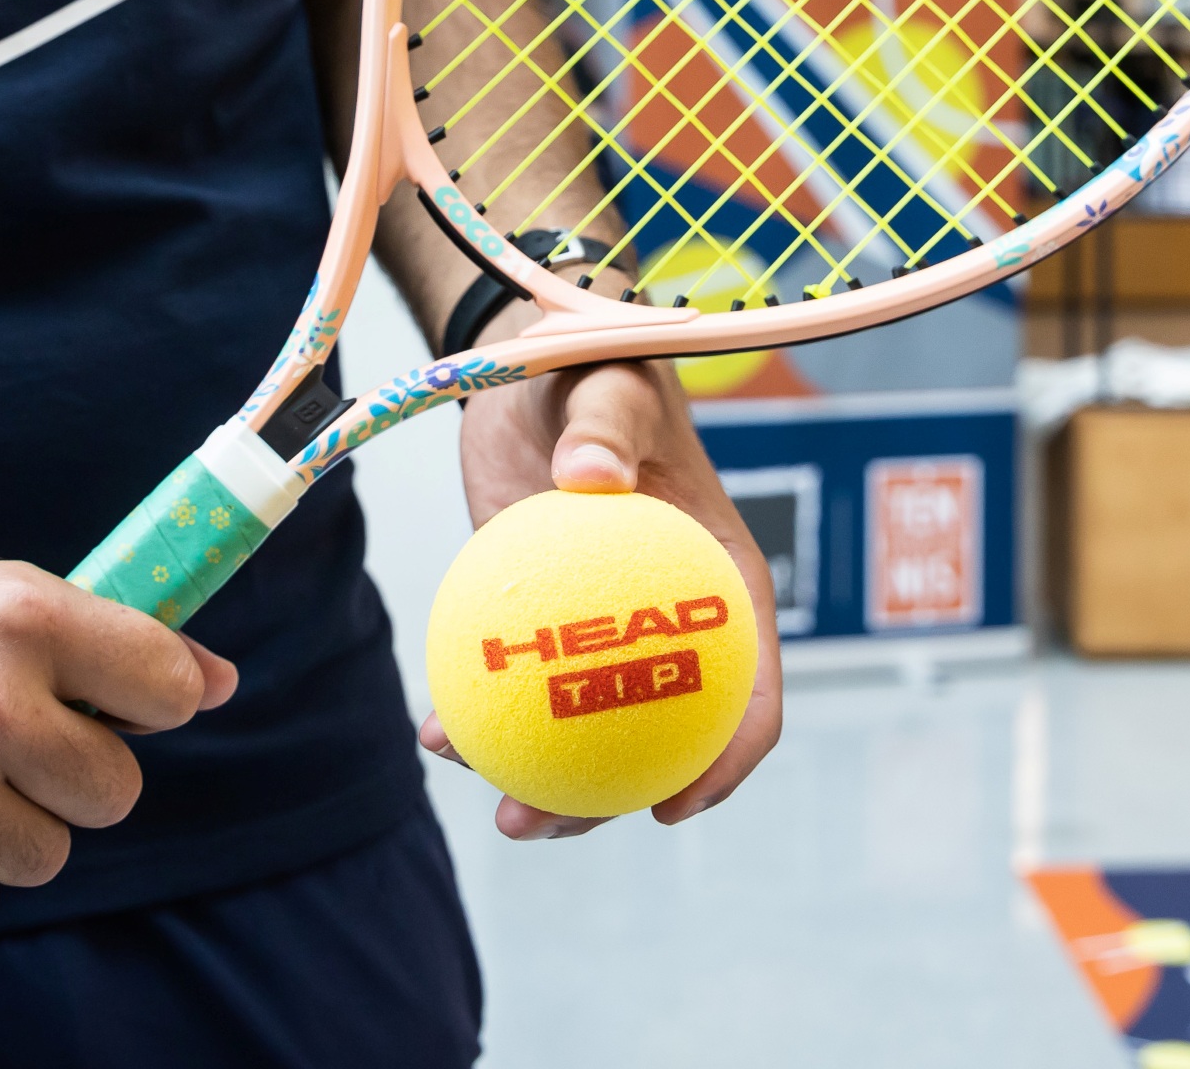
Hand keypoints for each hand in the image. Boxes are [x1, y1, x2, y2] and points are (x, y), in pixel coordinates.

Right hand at [0, 549, 234, 931]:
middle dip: (70, 782)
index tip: (108, 708)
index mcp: (16, 616)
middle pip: (114, 793)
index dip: (147, 706)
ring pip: (47, 857)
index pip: (164, 689)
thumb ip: (101, 644)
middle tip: (0, 751)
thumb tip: (218, 684)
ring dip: (4, 835)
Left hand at [429, 354, 784, 841]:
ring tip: (495, 811)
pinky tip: (437, 734)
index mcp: (722, 581)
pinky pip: (525, 686)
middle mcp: (672, 620)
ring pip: (589, 730)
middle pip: (663, 736)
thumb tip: (594, 473)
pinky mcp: (545, 622)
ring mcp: (607, 630)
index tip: (673, 803)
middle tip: (544, 821)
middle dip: (613, 801)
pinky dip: (487, 718)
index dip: (728, 759)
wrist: (535, 368)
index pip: (752, 689)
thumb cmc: (597, 369)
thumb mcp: (610, 381)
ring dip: (546, 784)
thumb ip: (608, 421)